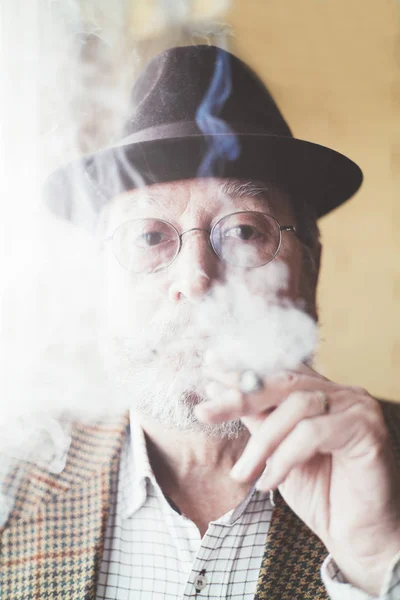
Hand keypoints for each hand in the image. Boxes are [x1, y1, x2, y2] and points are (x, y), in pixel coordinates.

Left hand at [195, 361, 399, 595]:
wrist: (358, 537)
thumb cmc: (322, 494)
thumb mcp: (277, 452)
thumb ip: (258, 420)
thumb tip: (219, 393)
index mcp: (322, 392)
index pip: (279, 371)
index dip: (244, 369)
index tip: (209, 366)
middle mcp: (342, 393)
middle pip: (284, 381)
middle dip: (240, 396)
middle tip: (205, 411)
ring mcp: (357, 407)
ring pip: (296, 407)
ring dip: (261, 442)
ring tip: (241, 473)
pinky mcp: (366, 429)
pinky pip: (312, 433)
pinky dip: (284, 458)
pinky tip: (269, 482)